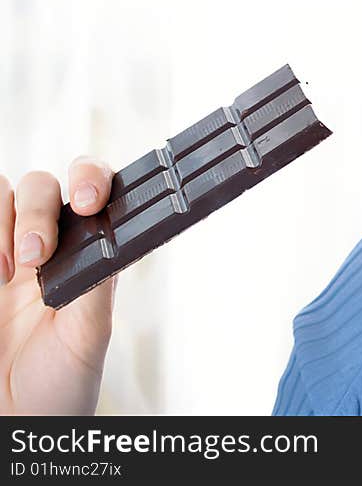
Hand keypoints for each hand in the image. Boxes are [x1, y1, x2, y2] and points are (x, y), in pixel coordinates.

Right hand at [0, 155, 117, 414]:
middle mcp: (46, 243)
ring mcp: (3, 254)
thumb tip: (112, 236)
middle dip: (37, 210)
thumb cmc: (60, 382)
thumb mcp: (89, 333)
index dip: (91, 178)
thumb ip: (98, 280)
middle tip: (35, 256)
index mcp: (85, 250)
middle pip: (38, 185)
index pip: (92, 187)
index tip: (88, 203)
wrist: (15, 421)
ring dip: (0, 222)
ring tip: (6, 274)